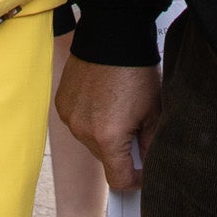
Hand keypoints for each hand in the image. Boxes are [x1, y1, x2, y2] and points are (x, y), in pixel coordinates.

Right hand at [55, 53, 160, 191]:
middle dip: (120, 151)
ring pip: (90, 141)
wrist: (112, 35)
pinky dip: (89, 118)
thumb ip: (151, 144)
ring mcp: (69, 117)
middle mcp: (83, 132)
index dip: (134, 179)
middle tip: (134, 126)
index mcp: (108, 138)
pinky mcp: (62, 104)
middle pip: (104, 159)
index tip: (142, 169)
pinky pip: (78, 122)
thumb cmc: (136, 71)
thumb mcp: (154, 111)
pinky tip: (101, 98)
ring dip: (103, 134)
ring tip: (117, 107)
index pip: (119, 180)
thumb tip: (147, 165)